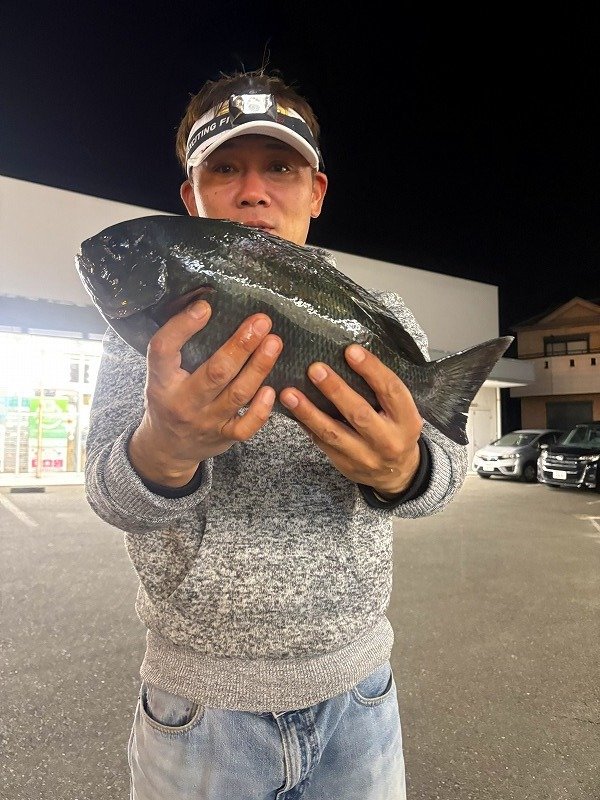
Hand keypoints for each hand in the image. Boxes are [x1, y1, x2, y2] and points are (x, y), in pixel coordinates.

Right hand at [128, 299, 281, 485]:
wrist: (166, 449)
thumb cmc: (169, 400)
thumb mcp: (161, 374)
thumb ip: (179, 348)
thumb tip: (209, 305)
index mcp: (161, 381)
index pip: (163, 350)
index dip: (182, 327)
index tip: (205, 307)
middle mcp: (182, 402)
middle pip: (215, 372)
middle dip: (241, 345)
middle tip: (261, 322)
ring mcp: (205, 422)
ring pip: (237, 394)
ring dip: (259, 367)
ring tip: (274, 342)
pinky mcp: (223, 437)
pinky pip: (246, 427)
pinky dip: (261, 410)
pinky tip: (272, 389)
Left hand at [279, 344, 422, 496]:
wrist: (396, 473)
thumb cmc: (396, 430)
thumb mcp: (402, 411)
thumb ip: (382, 390)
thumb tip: (350, 356)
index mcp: (407, 420)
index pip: (391, 390)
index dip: (371, 369)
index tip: (350, 351)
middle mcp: (387, 440)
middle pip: (359, 413)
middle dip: (335, 390)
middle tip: (314, 369)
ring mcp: (365, 456)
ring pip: (333, 432)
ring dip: (308, 411)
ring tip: (289, 394)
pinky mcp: (345, 464)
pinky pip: (322, 442)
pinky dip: (306, 424)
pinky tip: (292, 410)